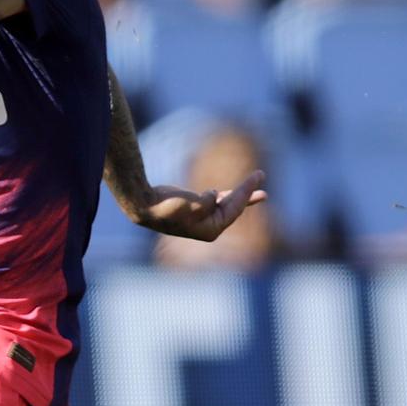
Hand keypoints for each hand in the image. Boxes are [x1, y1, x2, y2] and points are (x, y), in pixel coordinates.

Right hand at [128, 170, 267, 240]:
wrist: (144, 205)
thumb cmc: (168, 206)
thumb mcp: (192, 204)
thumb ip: (208, 201)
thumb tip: (213, 195)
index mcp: (211, 230)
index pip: (235, 208)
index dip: (247, 191)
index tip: (258, 175)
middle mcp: (209, 228)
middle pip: (234, 208)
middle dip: (248, 195)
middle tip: (261, 180)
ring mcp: (201, 220)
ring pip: (227, 205)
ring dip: (241, 196)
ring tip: (261, 194)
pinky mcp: (194, 210)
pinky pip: (215, 202)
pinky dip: (224, 196)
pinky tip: (227, 193)